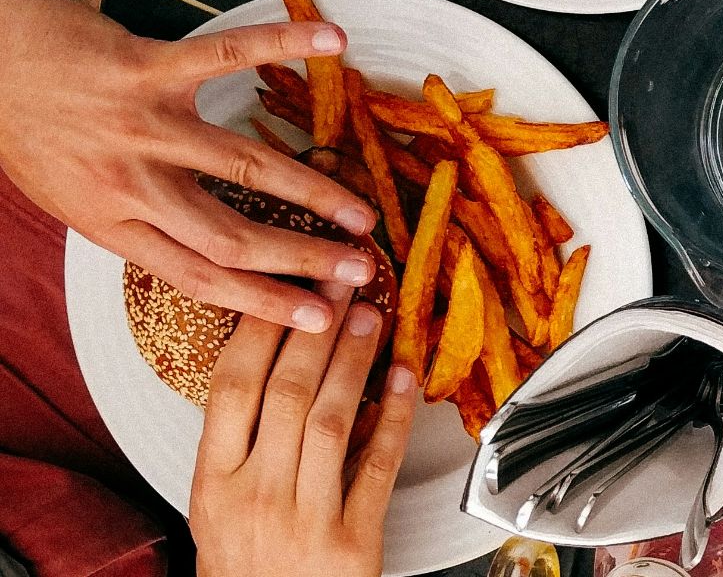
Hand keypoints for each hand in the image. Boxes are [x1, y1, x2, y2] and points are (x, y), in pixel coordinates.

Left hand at [0, 0, 377, 331]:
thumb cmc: (21, 121)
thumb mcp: (67, 192)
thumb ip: (128, 214)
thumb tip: (192, 241)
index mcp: (106, 222)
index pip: (197, 277)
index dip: (264, 303)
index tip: (318, 321)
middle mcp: (126, 183)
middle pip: (230, 236)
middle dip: (303, 260)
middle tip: (360, 270)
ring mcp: (138, 124)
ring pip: (241, 168)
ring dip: (311, 191)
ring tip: (361, 210)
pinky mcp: (142, 67)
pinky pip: (225, 56)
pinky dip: (282, 45)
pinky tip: (332, 42)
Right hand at [191, 294, 416, 576]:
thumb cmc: (248, 567)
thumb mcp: (220, 508)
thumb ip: (243, 446)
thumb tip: (286, 367)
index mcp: (212, 485)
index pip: (231, 388)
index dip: (261, 329)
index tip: (286, 286)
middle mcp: (253, 497)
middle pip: (286, 391)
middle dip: (316, 327)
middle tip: (340, 282)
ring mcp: (303, 519)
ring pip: (331, 419)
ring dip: (354, 360)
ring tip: (371, 316)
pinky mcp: (351, 543)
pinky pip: (377, 465)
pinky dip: (392, 417)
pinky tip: (403, 378)